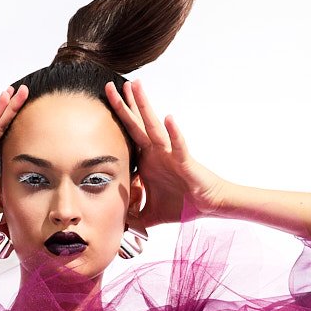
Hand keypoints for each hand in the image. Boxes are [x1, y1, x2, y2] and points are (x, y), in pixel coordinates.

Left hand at [104, 79, 225, 231]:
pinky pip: (179, 146)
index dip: (117, 121)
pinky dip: (174, 132)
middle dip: (123, 105)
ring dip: (145, 106)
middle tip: (108, 85)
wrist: (207, 206)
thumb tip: (117, 226)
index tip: (102, 103)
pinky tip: (169, 118)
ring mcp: (170, 154)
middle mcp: (157, 152)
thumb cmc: (182, 205)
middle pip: (136, 124)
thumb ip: (133, 217)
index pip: (128, 136)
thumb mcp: (150, 215)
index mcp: (147, 160)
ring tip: (136, 86)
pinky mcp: (184, 161)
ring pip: (154, 126)